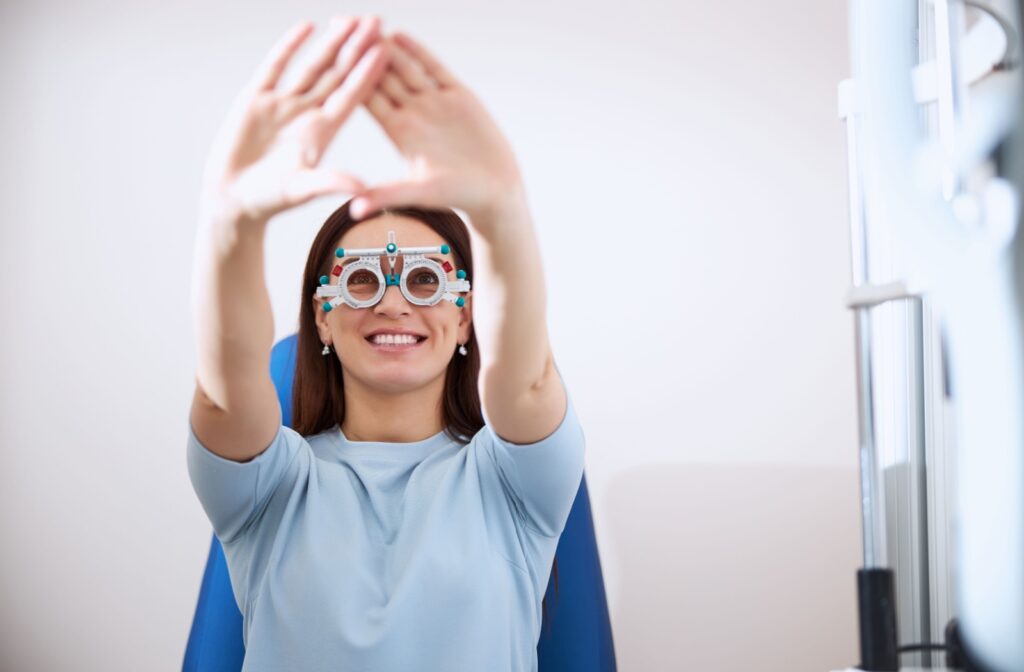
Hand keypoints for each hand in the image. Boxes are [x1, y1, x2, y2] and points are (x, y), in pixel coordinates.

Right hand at [200, 16, 389, 225]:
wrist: (231, 199)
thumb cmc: (269, 199)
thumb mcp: (302, 190)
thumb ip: (330, 183)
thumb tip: (362, 188)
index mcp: (323, 132)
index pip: (352, 96)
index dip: (368, 73)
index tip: (386, 50)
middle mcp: (308, 113)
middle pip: (337, 74)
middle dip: (356, 48)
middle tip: (377, 22)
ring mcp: (283, 104)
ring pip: (312, 66)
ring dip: (330, 42)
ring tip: (350, 19)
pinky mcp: (256, 99)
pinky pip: (275, 67)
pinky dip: (289, 47)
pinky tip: (306, 27)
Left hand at [351, 32, 524, 228]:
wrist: (495, 189)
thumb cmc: (457, 195)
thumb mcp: (419, 193)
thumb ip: (387, 195)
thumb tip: (354, 210)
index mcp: (399, 132)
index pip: (369, 100)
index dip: (349, 78)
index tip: (330, 59)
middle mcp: (413, 113)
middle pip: (382, 77)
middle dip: (362, 52)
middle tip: (339, 27)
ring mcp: (434, 102)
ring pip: (405, 68)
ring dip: (386, 46)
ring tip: (365, 23)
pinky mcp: (458, 96)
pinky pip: (435, 69)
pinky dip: (418, 53)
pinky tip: (401, 36)